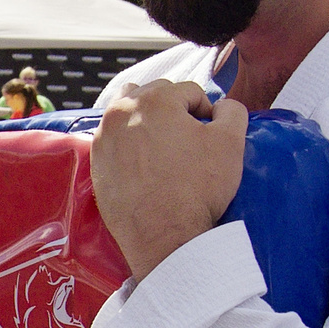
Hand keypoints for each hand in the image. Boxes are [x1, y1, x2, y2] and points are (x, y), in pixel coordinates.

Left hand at [88, 80, 244, 283]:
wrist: (164, 236)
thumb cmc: (198, 188)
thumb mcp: (231, 142)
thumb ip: (232, 111)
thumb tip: (221, 107)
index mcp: (155, 100)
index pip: (188, 91)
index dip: (205, 111)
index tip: (209, 133)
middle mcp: (122, 112)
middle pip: (155, 95)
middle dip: (173, 109)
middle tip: (188, 137)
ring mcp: (104, 138)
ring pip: (127, 111)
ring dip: (146, 117)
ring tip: (163, 140)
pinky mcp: (96, 162)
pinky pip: (114, 139)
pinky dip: (129, 141)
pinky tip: (145, 159)